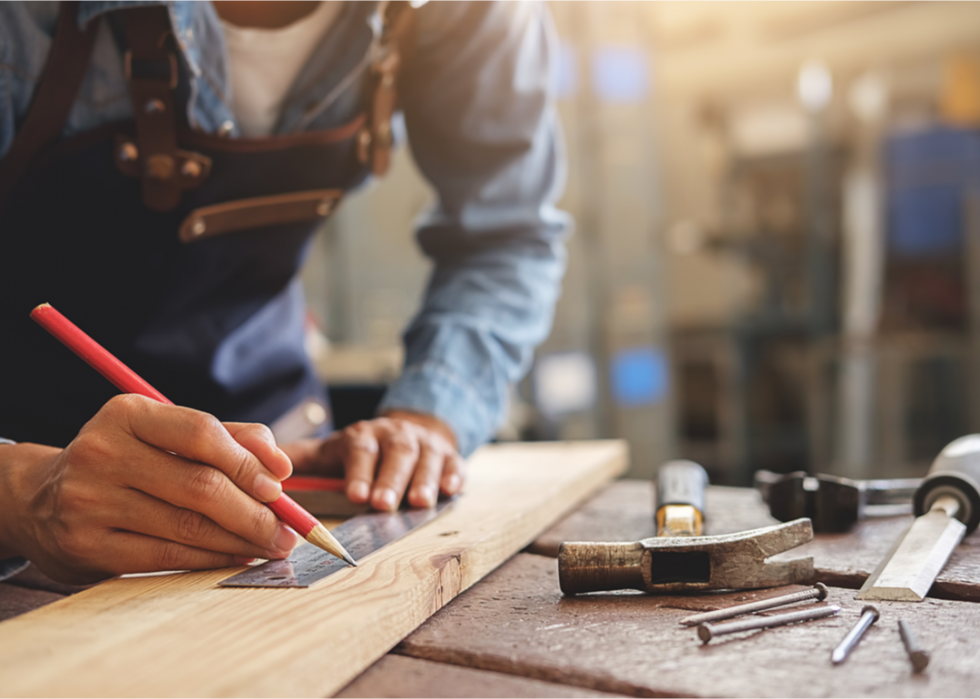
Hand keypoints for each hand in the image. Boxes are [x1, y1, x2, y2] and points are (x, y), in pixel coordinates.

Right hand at [0, 395, 298, 583]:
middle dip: (255, 512)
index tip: (280, 485)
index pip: (201, 433)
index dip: (248, 461)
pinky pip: (166, 556)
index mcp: (127, 414)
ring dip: (241, 540)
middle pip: (200, 485)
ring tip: (271, 545)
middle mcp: (103, 453)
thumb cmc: (128, 462)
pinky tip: (237, 557)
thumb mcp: (165, 434)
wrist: (41, 500)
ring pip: (188, 526)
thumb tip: (280, 466)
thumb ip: (228, 438)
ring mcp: (90, 501)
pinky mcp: (87, 546)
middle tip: (288, 529)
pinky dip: (211, 559)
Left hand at [281, 411, 463, 510]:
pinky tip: (450, 490)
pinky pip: (454, 464)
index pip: (360, 449)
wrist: (407, 433)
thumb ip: (299, 460)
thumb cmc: (361, 452)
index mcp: (363, 436)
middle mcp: (395, 436)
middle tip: (382, 505)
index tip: (354, 495)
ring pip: (426, 459)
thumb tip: (256, 466)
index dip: (359, 471)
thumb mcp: (331, 452)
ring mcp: (425, 446)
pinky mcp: (449, 457)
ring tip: (419, 503)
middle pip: (395, 453)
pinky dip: (453, 477)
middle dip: (389, 479)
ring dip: (422, 480)